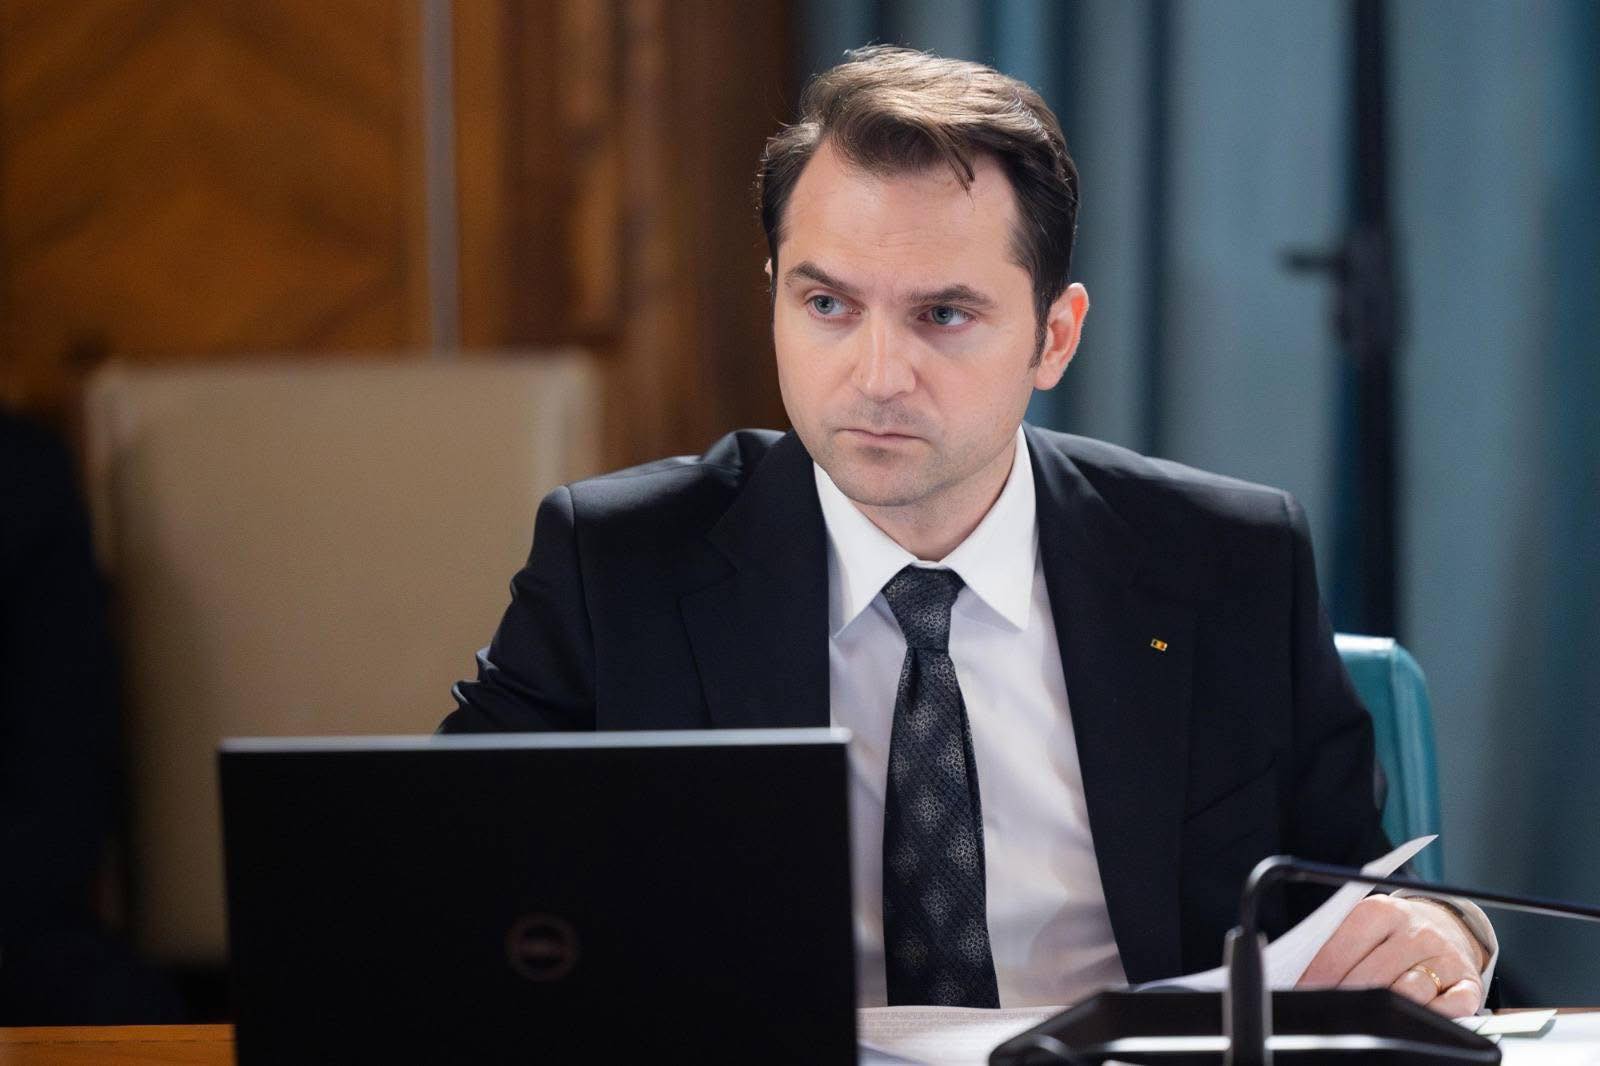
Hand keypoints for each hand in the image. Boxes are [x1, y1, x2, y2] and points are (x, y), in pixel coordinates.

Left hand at [1297, 895, 1487, 1016]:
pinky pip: (1452, 1006)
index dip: (1322, 974)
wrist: (1446, 924)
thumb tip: (1307, 979)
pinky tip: (1414, 1016)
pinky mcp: (1468, 982)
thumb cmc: (1395, 930)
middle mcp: (1416, 931)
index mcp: (1382, 911)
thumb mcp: (1366, 925)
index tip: (1307, 991)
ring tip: (1367, 1016)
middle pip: (1374, 973)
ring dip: (1386, 1007)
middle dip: (1349, 995)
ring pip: (1410, 991)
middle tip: (1333, 1009)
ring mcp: (1445, 957)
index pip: (1345, 946)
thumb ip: (1339, 946)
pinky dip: (1432, 1015)